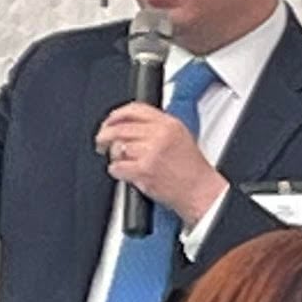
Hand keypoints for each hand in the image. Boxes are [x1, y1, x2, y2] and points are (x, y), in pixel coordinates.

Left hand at [93, 105, 224, 222]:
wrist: (199, 191)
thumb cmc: (190, 169)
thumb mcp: (179, 136)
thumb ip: (156, 127)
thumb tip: (127, 123)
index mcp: (169, 124)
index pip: (135, 110)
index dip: (116, 115)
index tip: (109, 121)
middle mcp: (160, 135)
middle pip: (120, 127)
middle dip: (105, 136)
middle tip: (101, 142)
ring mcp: (151, 152)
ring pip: (117, 147)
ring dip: (114, 156)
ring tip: (123, 162)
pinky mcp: (143, 170)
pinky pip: (116, 167)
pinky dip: (116, 171)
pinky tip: (126, 174)